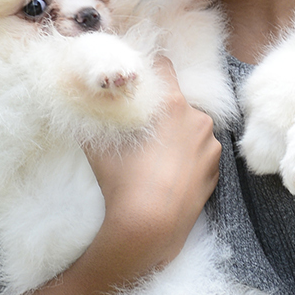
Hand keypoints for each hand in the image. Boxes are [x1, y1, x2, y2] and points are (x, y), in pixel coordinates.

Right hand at [84, 57, 220, 269]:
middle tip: (140, 131)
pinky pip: (199, 154)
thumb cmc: (123, 182)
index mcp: (173, 105)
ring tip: (153, 160)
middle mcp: (198, 120)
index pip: (164, 66)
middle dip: (160, 112)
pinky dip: (187, 158)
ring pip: (190, 129)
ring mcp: (210, 147)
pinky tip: (167, 175)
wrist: (149, 228)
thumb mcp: (97, 145)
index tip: (138, 82)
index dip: (149, 70)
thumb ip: (92, 115)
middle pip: (177, 102)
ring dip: (176, 136)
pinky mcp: (216, 171)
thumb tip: (78, 95)